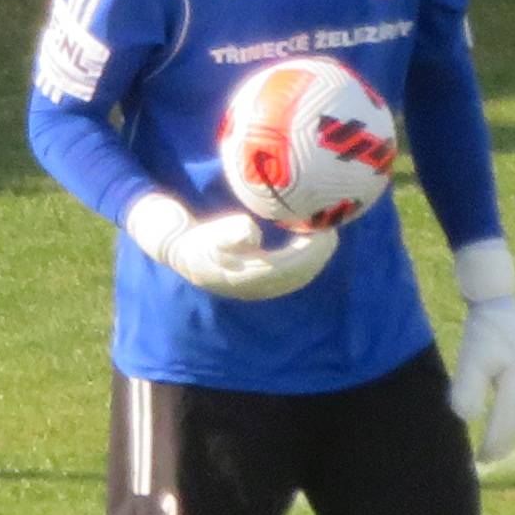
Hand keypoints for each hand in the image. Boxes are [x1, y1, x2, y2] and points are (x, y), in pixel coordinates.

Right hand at [126, 190, 342, 304]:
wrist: (181, 254)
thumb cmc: (197, 240)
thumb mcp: (207, 235)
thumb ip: (228, 232)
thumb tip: (252, 231)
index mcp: (247, 277)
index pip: (289, 267)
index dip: (310, 252)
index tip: (323, 230)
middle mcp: (258, 287)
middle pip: (299, 274)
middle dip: (319, 253)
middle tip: (332, 228)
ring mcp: (260, 286)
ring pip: (298, 275)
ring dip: (315, 257)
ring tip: (326, 232)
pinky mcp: (261, 280)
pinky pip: (292, 272)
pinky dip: (306, 257)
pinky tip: (310, 239)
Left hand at [445, 234, 514, 461]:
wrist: (497, 299)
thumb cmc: (482, 329)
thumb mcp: (472, 356)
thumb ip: (469, 387)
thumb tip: (465, 417)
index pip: (506, 423)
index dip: (493, 444)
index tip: (480, 460)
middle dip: (504, 443)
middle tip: (487, 460)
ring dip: (511, 432)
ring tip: (495, 447)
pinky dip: (514, 417)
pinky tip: (503, 420)